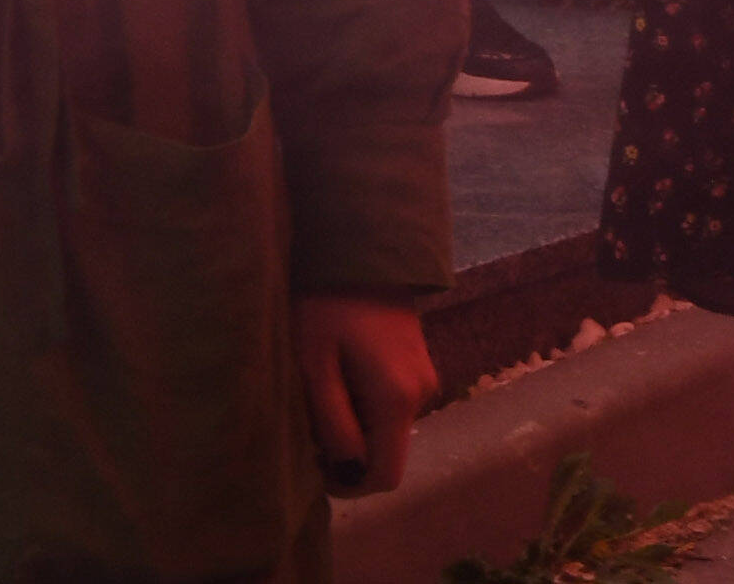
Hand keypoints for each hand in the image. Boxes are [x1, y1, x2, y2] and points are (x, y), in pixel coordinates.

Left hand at [295, 295, 431, 493]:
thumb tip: (348, 470)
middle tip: (309, 427)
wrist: (359, 248)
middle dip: (348, 453)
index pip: (385, 476)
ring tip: (321, 395)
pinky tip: (339, 378)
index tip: (314, 467)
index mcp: (398, 400)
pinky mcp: (418, 363)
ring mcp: (424, 377)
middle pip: (386, 453)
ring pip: (387, 429)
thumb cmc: (327, 306)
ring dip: (355, 427)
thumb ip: (334, 424)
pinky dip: (364, 407)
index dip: (349, 485)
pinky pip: (391, 405)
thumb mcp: (316, 366)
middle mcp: (422, 394)